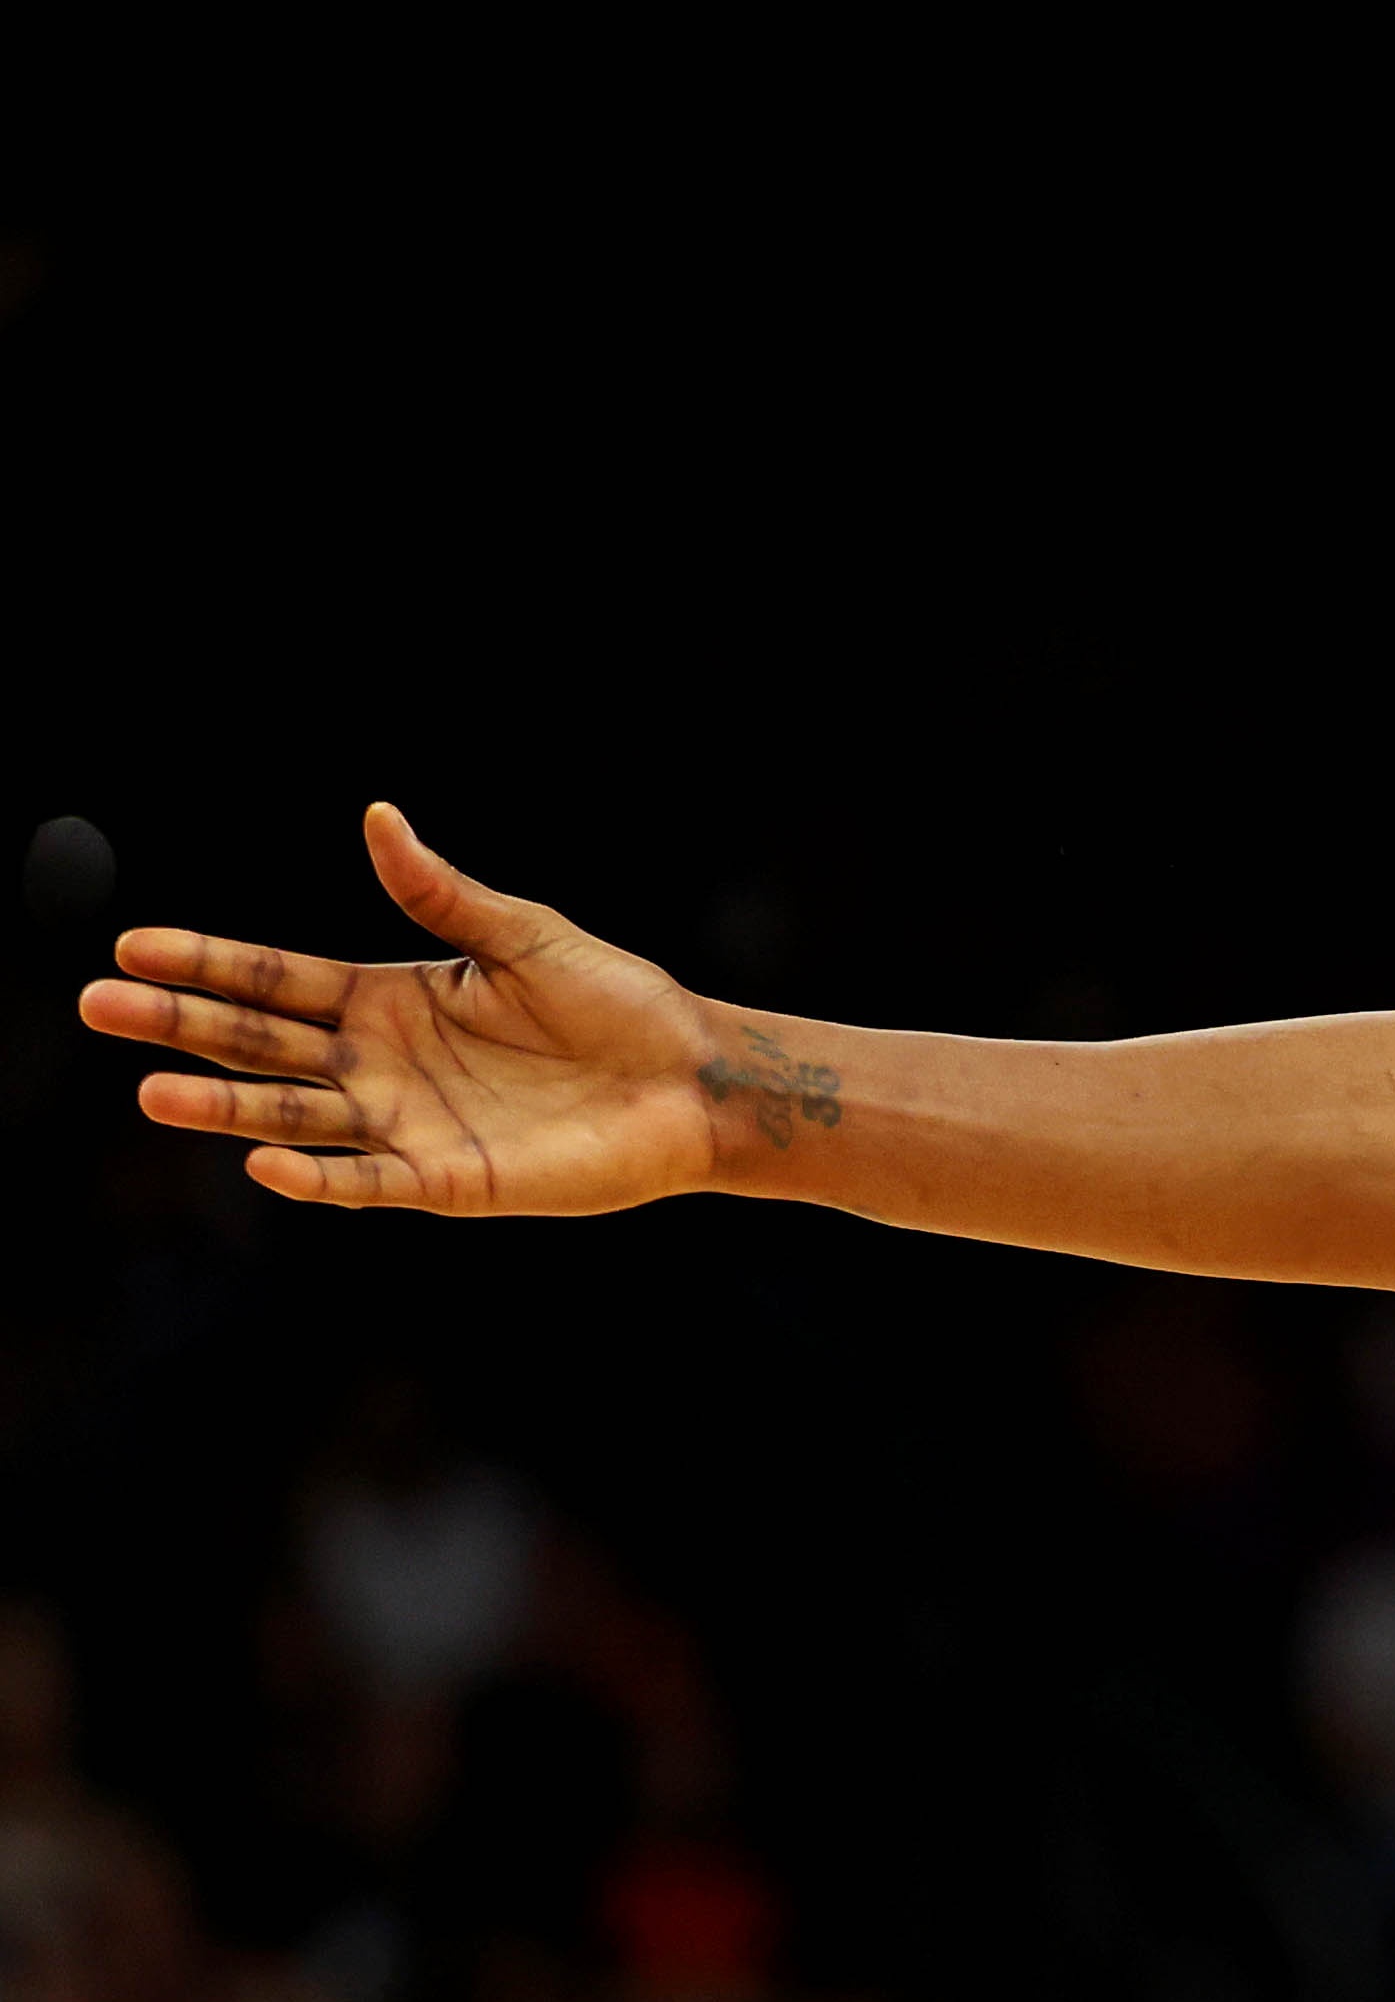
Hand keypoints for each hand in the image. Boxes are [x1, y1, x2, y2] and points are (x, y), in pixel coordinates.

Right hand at [75, 802, 740, 1213]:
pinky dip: (319, 1177)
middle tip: (94, 1007)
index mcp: (391, 999)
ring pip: (295, 1116)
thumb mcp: (522, 935)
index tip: (132, 948)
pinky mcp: (451, 1181)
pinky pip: (370, 1183)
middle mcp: (384, 1065)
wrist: (692, 1079)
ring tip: (150, 1091)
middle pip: (263, 1044)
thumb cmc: (617, 1003)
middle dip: (181, 1026)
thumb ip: (441, 893)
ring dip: (225, 1105)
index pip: (277, 980)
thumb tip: (376, 817)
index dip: (207, 964)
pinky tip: (265, 1163)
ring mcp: (410, 1126)